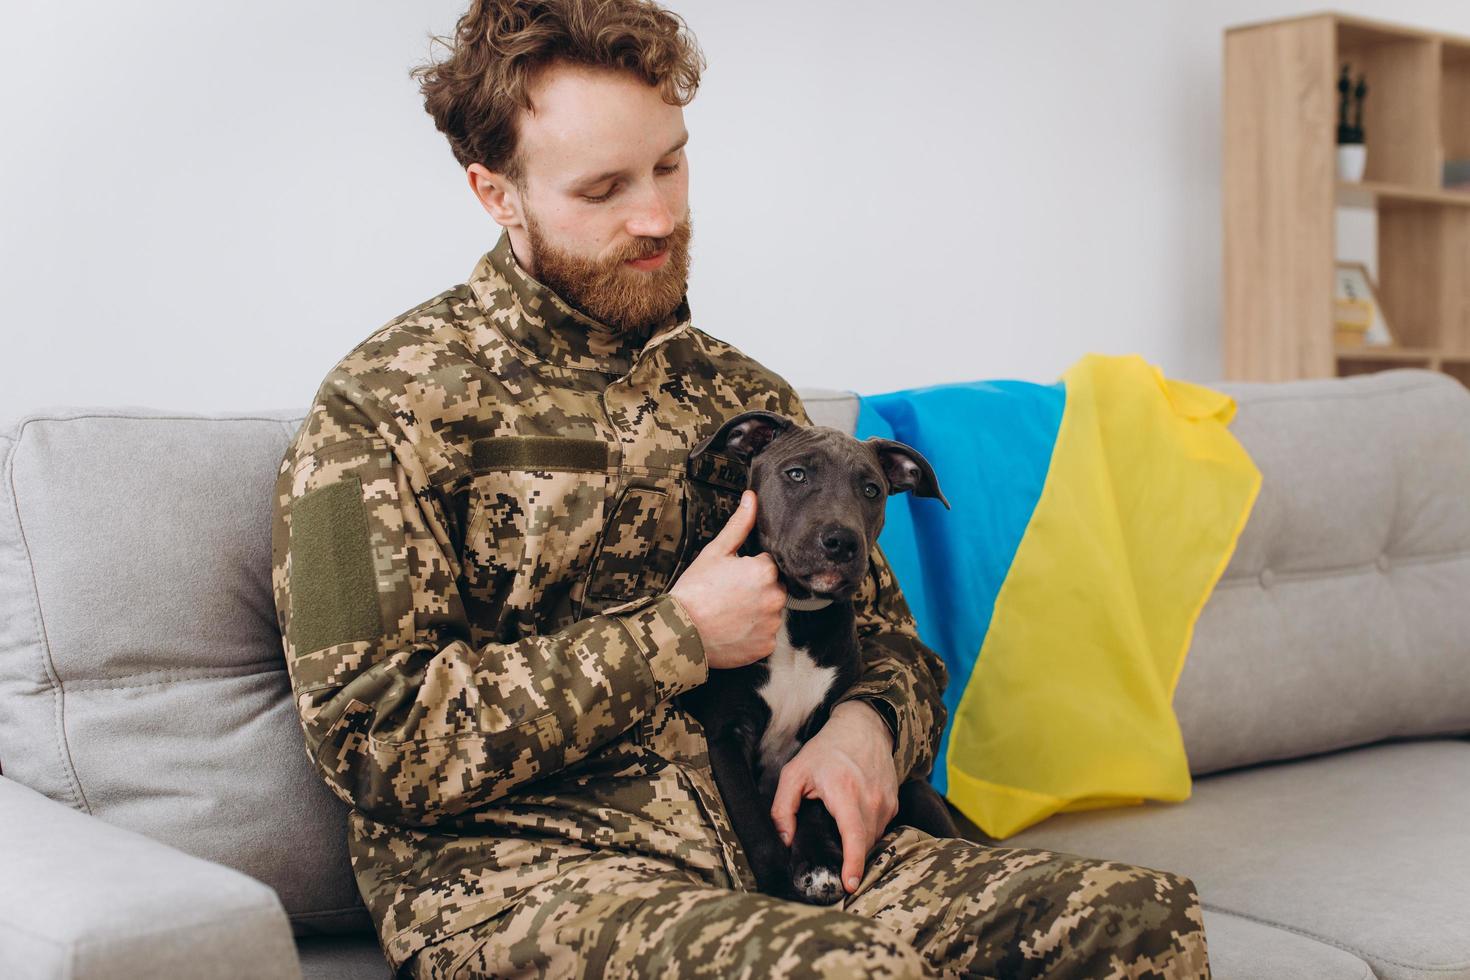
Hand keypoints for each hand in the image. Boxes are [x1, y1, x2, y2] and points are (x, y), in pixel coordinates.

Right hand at [670, 490, 785, 669]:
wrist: (680, 632)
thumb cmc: (695, 590)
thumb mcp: (715, 552)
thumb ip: (739, 524)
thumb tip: (752, 497)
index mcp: (765, 570)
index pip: (769, 563)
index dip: (750, 568)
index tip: (733, 577)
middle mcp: (775, 597)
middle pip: (774, 587)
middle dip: (757, 589)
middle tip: (730, 595)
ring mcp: (772, 624)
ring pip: (771, 612)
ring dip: (757, 611)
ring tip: (731, 613)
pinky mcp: (767, 646)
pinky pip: (766, 635)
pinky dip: (754, 633)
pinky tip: (734, 629)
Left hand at [770, 700, 898, 893]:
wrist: (863, 727)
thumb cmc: (826, 750)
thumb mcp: (794, 773)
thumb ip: (783, 808)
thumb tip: (784, 840)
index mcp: (845, 792)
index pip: (854, 836)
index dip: (853, 863)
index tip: (850, 885)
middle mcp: (871, 798)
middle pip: (863, 844)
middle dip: (849, 859)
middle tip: (832, 866)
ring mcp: (886, 801)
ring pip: (874, 839)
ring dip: (858, 845)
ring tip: (840, 838)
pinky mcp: (894, 803)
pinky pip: (881, 829)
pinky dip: (867, 833)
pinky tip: (853, 824)